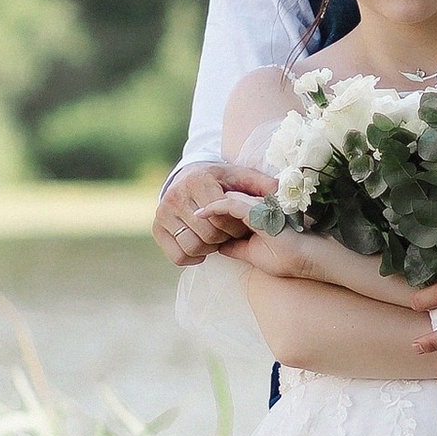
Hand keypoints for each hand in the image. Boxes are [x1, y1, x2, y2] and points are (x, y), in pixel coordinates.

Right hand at [151, 159, 277, 268]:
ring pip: (192, 246)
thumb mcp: (241, 177)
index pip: (222, 218)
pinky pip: (177, 256)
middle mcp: (176, 195)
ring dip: (209, 249)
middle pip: (207, 234)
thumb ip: (262, 184)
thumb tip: (280, 192)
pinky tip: (202, 249)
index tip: (241, 226)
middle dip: (224, 239)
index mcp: (199, 181)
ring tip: (217, 240)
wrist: (187, 177)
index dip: (236, 228)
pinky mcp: (157, 227)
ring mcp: (163, 212)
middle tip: (230, 235)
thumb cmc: (221, 180)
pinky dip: (192, 258)